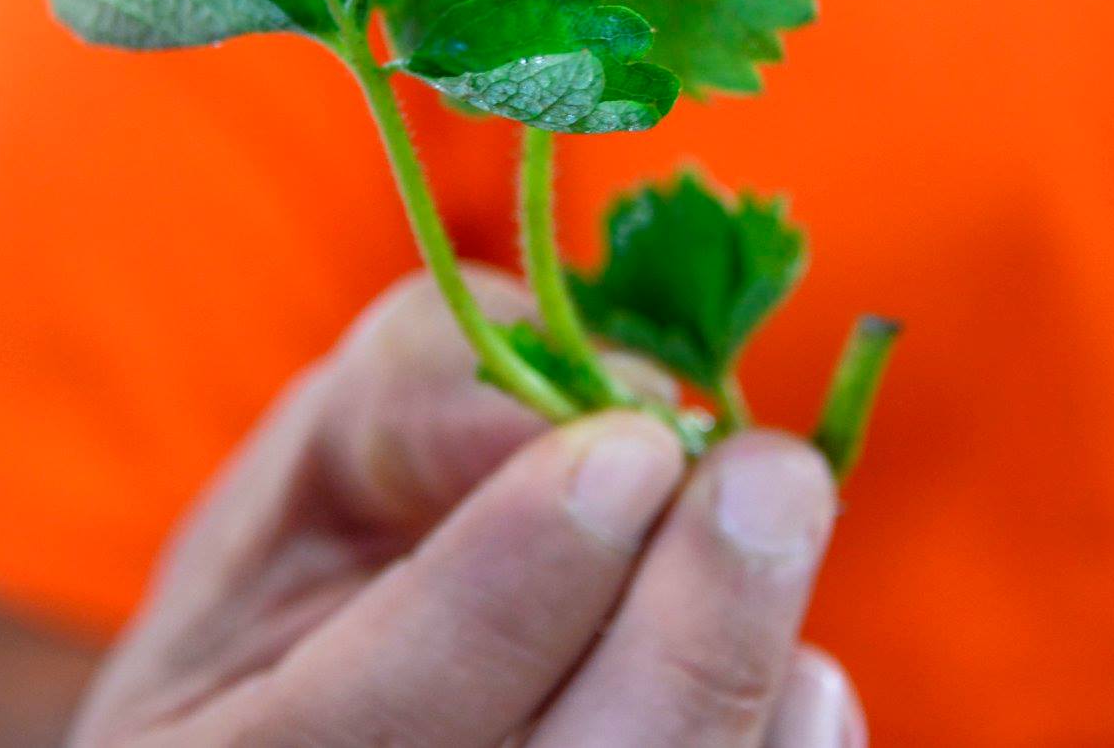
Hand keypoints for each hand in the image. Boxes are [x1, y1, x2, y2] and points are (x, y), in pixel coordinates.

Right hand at [69, 268, 861, 746]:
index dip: (498, 599)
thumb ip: (414, 398)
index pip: (355, 732)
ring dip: (747, 692)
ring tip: (771, 531)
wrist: (352, 700)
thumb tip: (586, 415)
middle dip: (686, 646)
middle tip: (769, 476)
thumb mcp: (318, 453)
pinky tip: (795, 672)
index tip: (629, 447)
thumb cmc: (332, 556)